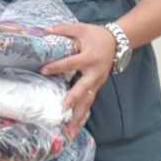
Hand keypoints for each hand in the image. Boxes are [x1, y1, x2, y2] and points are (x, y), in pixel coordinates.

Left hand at [40, 22, 116, 138]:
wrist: (117, 43)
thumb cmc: (97, 35)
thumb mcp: (81, 28)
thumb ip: (64, 29)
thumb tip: (45, 31)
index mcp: (89, 58)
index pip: (70, 63)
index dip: (56, 66)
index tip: (43, 70)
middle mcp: (94, 73)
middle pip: (83, 89)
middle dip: (73, 99)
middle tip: (63, 108)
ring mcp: (97, 82)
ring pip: (88, 101)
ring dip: (79, 117)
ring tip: (70, 131)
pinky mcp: (97, 87)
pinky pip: (89, 102)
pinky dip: (83, 115)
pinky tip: (76, 127)